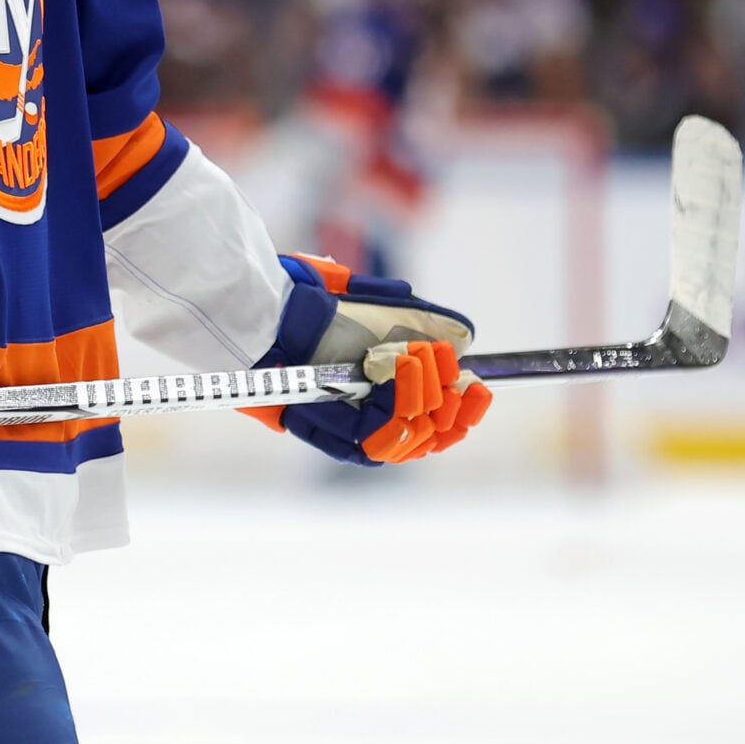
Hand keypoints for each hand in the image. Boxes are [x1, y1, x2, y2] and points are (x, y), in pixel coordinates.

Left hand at [240, 254, 491, 465]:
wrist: (264, 307)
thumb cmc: (308, 303)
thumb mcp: (372, 304)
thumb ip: (416, 318)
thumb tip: (462, 335)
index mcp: (376, 394)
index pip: (432, 423)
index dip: (463, 413)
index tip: (480, 387)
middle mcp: (361, 419)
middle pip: (427, 440)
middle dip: (454, 408)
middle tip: (459, 376)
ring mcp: (343, 429)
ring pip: (409, 440)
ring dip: (429, 397)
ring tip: (422, 357)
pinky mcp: (326, 433)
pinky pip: (378, 438)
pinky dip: (403, 402)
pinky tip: (406, 364)